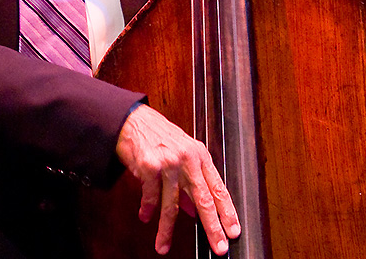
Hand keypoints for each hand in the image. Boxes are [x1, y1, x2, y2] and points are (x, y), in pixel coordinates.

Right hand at [115, 104, 240, 254]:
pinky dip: (148, 209)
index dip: (227, 211)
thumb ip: (190, 180)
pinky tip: (145, 215)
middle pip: (203, 199)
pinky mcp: (150, 166)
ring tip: (164, 245)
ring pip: (172, 204)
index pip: (218, 188)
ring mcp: (169, 162)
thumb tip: (194, 210)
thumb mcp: (180, 153)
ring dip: (167, 229)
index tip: (233, 230)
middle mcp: (187, 158)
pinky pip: (151, 196)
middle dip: (212, 227)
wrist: (132, 119)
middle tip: (218, 247)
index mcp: (199, 155)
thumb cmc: (158, 134)